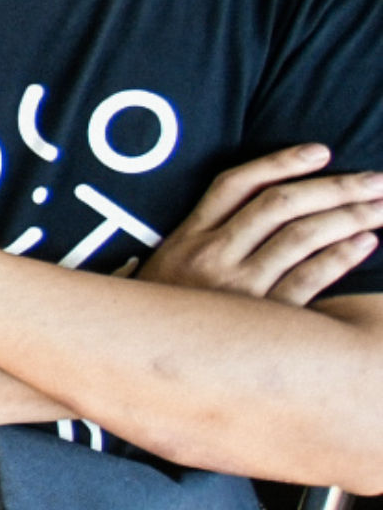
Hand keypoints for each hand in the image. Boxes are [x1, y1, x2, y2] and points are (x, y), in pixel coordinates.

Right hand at [138, 144, 382, 304]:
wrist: (149, 358)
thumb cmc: (167, 310)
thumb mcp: (170, 265)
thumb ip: (207, 235)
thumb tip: (265, 206)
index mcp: (188, 235)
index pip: (236, 184)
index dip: (281, 163)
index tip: (322, 151)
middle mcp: (212, 255)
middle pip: (278, 205)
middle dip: (335, 187)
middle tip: (377, 180)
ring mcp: (237, 287)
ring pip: (301, 236)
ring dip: (350, 216)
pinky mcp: (261, 319)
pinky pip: (308, 280)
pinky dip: (340, 257)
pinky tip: (368, 242)